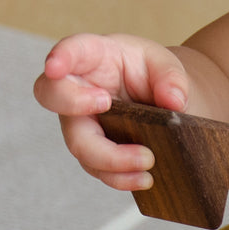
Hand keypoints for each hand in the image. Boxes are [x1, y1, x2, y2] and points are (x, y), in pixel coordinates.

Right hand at [32, 33, 189, 190]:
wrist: (160, 102)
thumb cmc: (152, 74)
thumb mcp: (166, 65)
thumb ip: (172, 78)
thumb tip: (174, 101)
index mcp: (94, 57)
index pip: (71, 51)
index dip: (59, 56)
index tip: (55, 67)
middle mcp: (78, 89)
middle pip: (54, 97)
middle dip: (73, 104)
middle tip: (106, 104)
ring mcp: (81, 122)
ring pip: (79, 143)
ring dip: (110, 158)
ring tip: (148, 161)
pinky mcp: (93, 151)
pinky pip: (97, 168)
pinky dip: (120, 177)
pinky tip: (143, 178)